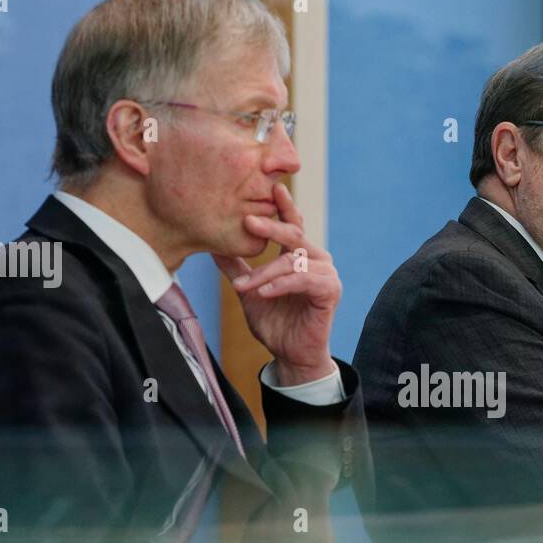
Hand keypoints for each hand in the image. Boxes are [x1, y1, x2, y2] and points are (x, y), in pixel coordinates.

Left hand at [212, 183, 339, 384]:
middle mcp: (317, 259)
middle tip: (249, 221)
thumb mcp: (249, 290)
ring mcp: (327, 274)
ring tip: (243, 286)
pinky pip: (304, 280)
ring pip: (293, 261)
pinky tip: (263, 292)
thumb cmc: (274, 323)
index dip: (284, 206)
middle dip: (271, 227)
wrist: (290, 355)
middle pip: (294, 235)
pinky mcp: (331, 291)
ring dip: (265, 273)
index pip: (293, 224)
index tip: (272, 187)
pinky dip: (281, 285)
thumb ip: (235, 267)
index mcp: (299, 255)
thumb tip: (211, 245)